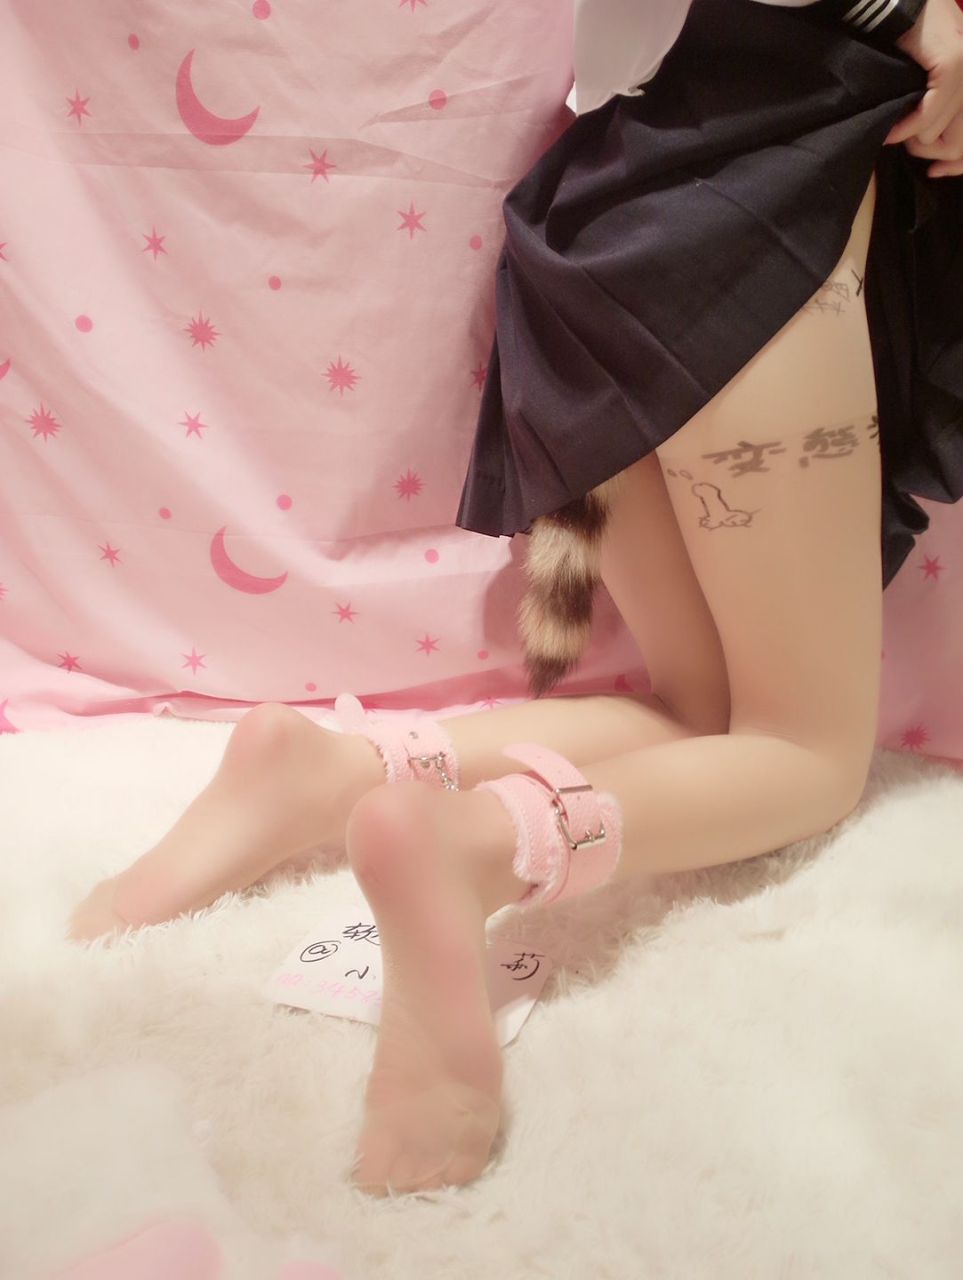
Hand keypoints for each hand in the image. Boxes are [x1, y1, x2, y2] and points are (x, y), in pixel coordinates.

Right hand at [885, 0, 962, 176]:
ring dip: (913, 141)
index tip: (934, 172)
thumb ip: (938, 111)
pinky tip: (891, 128)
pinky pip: (928, 119)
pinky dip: (906, 129)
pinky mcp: (952, 67)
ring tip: (893, 131)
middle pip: (961, 145)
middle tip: (905, 145)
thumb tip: (940, 155)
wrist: (899, 4)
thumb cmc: (909, 42)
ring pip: (943, 137)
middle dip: (930, 154)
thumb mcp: (930, 84)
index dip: (956, 165)